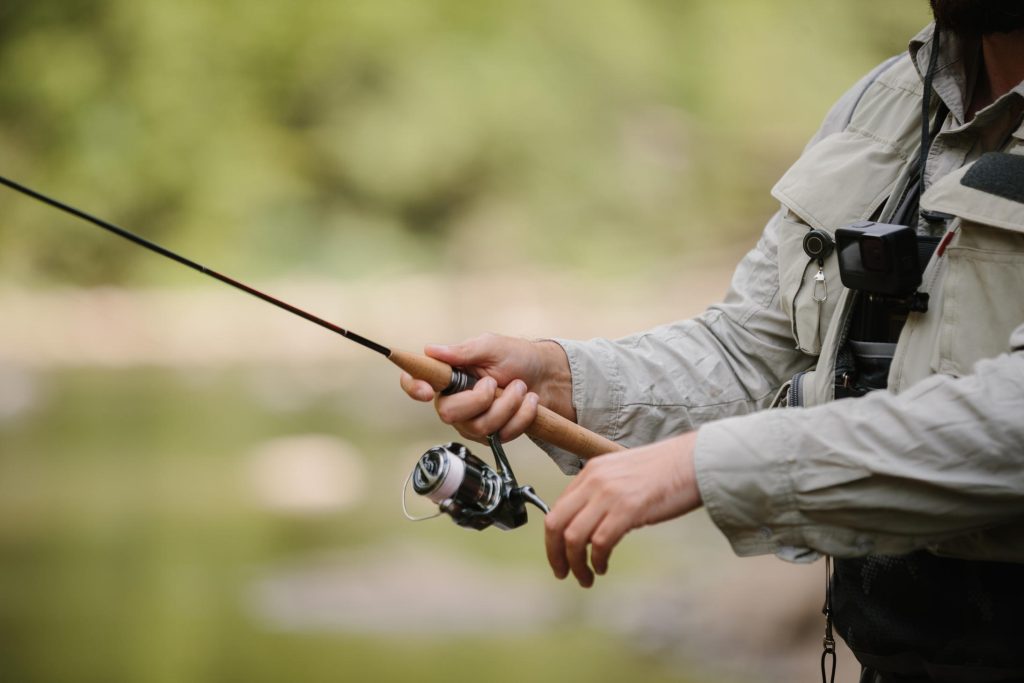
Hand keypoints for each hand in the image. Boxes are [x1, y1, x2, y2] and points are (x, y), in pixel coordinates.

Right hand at [399, 333, 575, 442]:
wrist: (548, 377)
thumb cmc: (517, 357)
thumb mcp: (491, 346)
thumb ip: (463, 351)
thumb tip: (432, 350)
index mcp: (448, 375)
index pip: (415, 383)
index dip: (413, 387)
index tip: (427, 391)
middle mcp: (455, 401)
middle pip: (448, 413)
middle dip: (480, 399)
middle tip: (496, 382)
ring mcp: (472, 421)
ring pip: (480, 426)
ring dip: (508, 404)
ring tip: (521, 388)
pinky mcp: (492, 436)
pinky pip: (501, 435)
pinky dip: (521, 416)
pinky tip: (529, 402)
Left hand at [544, 431, 701, 586]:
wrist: (695, 460)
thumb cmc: (666, 471)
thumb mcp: (624, 474)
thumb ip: (603, 492)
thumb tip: (589, 522)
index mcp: (591, 471)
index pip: (557, 508)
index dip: (553, 537)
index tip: (560, 554)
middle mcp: (594, 481)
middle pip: (555, 523)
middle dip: (554, 554)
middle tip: (562, 572)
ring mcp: (609, 494)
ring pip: (573, 537)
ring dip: (575, 564)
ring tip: (585, 578)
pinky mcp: (628, 509)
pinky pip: (600, 543)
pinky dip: (597, 561)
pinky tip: (602, 567)